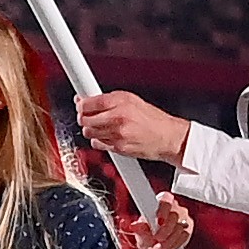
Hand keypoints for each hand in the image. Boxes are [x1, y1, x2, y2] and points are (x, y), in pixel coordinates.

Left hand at [75, 90, 192, 167]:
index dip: (81, 105)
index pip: (89, 103)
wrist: (168, 137)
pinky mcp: (118, 147)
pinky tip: (109, 136)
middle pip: (84, 119)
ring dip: (91, 130)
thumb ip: (109, 100)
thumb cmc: (153, 119)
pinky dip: (99, 141)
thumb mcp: (132, 100)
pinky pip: (98, 144)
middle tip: (88, 117)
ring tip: (102, 126)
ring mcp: (117, 133)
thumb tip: (86, 100)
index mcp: (121, 101)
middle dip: (83, 118)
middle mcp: (118, 117)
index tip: (80, 105)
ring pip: (89, 133)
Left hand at [120, 193, 193, 248]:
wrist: (154, 248)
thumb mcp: (141, 231)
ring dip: (168, 241)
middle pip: (173, 216)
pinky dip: (173, 245)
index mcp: (160, 202)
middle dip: (164, 230)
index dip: (163, 210)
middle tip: (156, 238)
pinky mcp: (187, 230)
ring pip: (179, 228)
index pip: (166, 199)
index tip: (159, 221)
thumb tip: (134, 225)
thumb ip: (139, 227)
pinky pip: (183, 237)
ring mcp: (182, 218)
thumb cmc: (147, 235)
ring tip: (158, 248)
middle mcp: (173, 208)